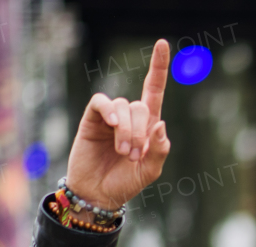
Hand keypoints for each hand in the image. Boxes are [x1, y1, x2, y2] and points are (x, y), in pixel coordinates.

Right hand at [66, 39, 171, 210]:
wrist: (99, 194)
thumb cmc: (126, 182)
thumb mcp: (150, 171)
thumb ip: (160, 150)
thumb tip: (160, 124)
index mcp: (147, 127)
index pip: (154, 92)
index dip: (158, 69)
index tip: (163, 43)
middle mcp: (129, 118)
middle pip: (141, 106)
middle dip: (140, 132)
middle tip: (133, 156)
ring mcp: (110, 118)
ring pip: (124, 106)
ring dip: (127, 131)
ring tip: (123, 153)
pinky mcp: (92, 119)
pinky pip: (102, 102)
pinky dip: (110, 111)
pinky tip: (113, 125)